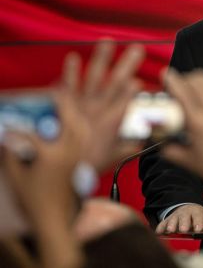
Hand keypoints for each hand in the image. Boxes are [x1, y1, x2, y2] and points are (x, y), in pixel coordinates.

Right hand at [2, 89, 86, 267]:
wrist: (53, 219)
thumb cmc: (33, 200)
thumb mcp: (16, 176)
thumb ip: (10, 154)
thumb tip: (5, 137)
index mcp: (51, 156)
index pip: (32, 135)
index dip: (17, 129)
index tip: (6, 125)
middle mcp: (69, 153)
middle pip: (71, 121)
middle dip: (64, 104)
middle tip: (56, 92)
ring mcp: (78, 157)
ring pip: (83, 129)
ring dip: (75, 114)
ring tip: (67, 104)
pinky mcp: (82, 162)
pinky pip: (86, 139)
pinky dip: (80, 127)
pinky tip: (74, 124)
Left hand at [61, 39, 144, 171]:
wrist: (63, 168)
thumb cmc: (87, 164)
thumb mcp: (114, 156)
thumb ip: (130, 146)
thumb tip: (141, 141)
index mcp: (113, 122)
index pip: (127, 101)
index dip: (133, 91)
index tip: (140, 81)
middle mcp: (99, 110)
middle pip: (116, 82)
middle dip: (127, 64)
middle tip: (137, 49)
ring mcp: (82, 105)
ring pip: (95, 77)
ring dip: (102, 58)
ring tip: (108, 42)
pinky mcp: (67, 105)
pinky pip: (68, 86)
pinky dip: (69, 72)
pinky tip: (72, 57)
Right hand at [155, 204, 202, 233]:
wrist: (188, 209)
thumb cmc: (201, 216)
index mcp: (197, 211)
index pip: (198, 215)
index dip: (199, 221)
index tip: (199, 228)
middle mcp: (186, 212)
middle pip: (185, 217)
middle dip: (184, 223)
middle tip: (184, 229)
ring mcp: (176, 216)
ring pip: (173, 220)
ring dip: (172, 225)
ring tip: (172, 230)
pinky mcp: (168, 221)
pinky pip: (162, 224)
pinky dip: (160, 227)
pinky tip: (159, 232)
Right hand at [161, 69, 202, 209]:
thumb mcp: (185, 159)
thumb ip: (167, 147)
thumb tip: (158, 138)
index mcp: (198, 123)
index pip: (182, 91)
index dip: (172, 79)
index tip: (166, 74)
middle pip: (198, 79)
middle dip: (186, 78)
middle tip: (181, 86)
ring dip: (200, 82)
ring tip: (195, 89)